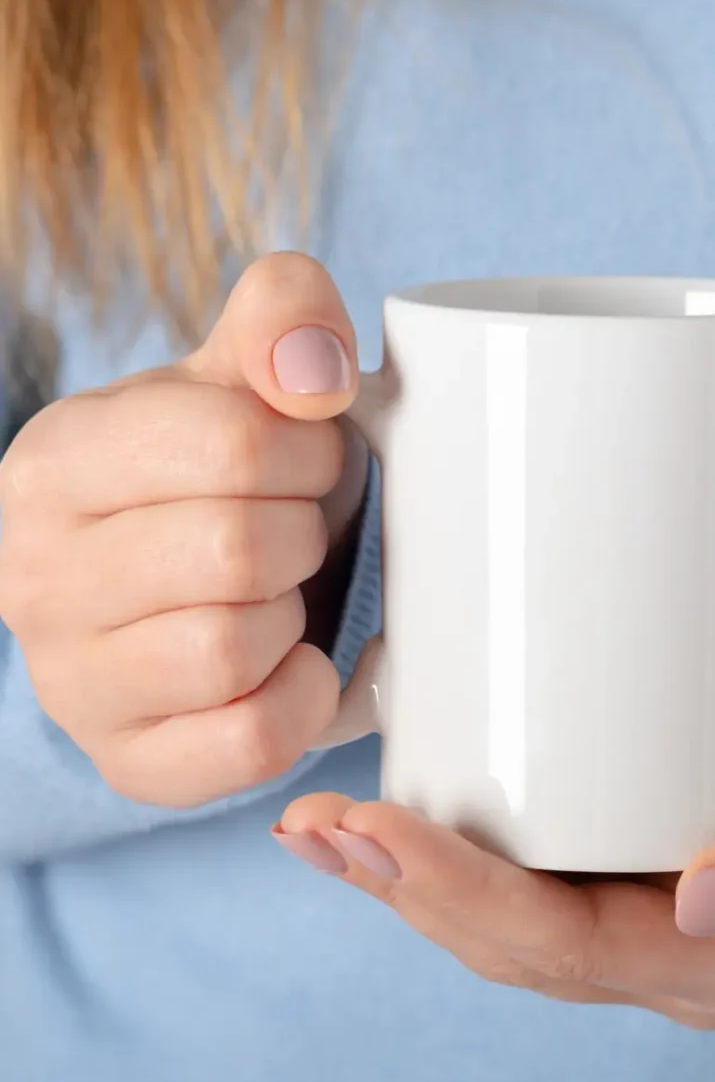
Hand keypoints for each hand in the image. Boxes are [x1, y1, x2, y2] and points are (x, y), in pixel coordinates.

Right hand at [0, 253, 367, 806]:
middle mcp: (35, 576)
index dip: (309, 454)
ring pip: (229, 651)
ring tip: (279, 595)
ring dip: (291, 618)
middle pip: (235, 552)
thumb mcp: (246, 377)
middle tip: (300, 533)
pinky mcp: (132, 761)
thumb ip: (284, 320)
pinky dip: (300, 700)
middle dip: (303, 537)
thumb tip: (313, 370)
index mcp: (59, 462)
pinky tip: (291, 662)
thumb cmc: (227, 477)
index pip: (232, 445)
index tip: (307, 463)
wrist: (199, 587)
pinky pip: (247, 742)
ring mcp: (73, 682)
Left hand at [275, 658, 714, 1029]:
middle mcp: (678, 953)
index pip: (568, 950)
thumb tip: (714, 898)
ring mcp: (660, 914)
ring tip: (325, 830)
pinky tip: (406, 812)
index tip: (373, 831)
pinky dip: (462, 852)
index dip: (462, 899)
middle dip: (408, 891)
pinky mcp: (652, 860)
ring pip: (513, 921)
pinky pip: (541, 877)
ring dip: (413, 879)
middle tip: (316, 829)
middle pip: (517, 944)